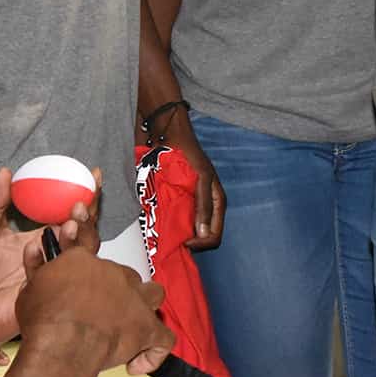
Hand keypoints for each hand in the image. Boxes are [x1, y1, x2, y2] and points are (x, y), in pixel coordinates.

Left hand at [0, 168, 99, 361]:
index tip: (93, 175)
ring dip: (77, 237)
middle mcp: (50, 254)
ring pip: (78, 255)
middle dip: (88, 217)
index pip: (69, 211)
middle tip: (78, 206)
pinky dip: (46, 259)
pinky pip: (54, 278)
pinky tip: (31, 248)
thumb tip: (4, 172)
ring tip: (67, 225)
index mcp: (40, 234)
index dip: (86, 194)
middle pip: (83, 232)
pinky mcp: (44, 296)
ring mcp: (51, 275)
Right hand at [15, 247, 174, 376]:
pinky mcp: (144, 328)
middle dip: (116, 288)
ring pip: (153, 293)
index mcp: (85, 260)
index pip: (90, 242)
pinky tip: (137, 362)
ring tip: (132, 319)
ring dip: (145, 305)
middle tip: (101, 306)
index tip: (83, 259)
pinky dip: (154, 352)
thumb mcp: (31, 287)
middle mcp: (113, 274)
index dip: (88, 245)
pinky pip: (163, 339)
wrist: (61, 343)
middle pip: (124, 274)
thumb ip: (39, 269)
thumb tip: (37, 253)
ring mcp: (133, 300)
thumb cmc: (44, 320)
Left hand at [146, 114, 225, 248]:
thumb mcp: (201, 178)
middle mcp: (204, 205)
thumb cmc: (188, 151)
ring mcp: (190, 201)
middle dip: (189, 240)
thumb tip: (204, 234)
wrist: (168, 133)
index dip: (201, 243)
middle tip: (173, 239)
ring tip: (165, 231)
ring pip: (187, 228)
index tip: (184, 242)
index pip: (214, 235)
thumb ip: (204, 205)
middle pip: (201, 235)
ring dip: (177, 232)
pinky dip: (168, 222)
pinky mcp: (176, 197)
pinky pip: (174, 217)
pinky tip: (159, 220)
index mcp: (216, 202)